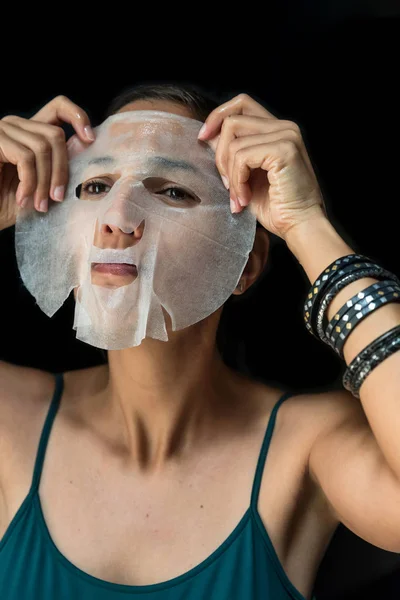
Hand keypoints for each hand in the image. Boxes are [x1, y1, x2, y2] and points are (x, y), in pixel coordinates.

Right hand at [0, 95, 94, 230]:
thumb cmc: (8, 202)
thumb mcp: (41, 185)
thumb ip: (59, 166)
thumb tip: (87, 151)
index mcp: (30, 131)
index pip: (59, 107)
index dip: (78, 116)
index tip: (91, 140)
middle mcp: (16, 125)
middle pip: (55, 135)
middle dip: (61, 170)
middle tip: (57, 198)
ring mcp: (3, 130)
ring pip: (42, 148)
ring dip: (45, 182)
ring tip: (40, 205)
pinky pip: (25, 158)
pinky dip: (29, 183)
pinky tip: (23, 200)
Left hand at [198, 93, 327, 240]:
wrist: (300, 226)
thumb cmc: (276, 207)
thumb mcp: (247, 176)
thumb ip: (232, 153)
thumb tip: (208, 137)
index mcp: (277, 130)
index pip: (241, 104)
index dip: (217, 117)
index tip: (202, 139)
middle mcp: (285, 127)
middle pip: (232, 120)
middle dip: (220, 155)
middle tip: (226, 184)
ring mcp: (286, 136)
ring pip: (234, 141)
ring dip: (229, 174)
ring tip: (238, 197)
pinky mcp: (284, 149)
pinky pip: (242, 156)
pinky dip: (237, 181)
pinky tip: (245, 198)